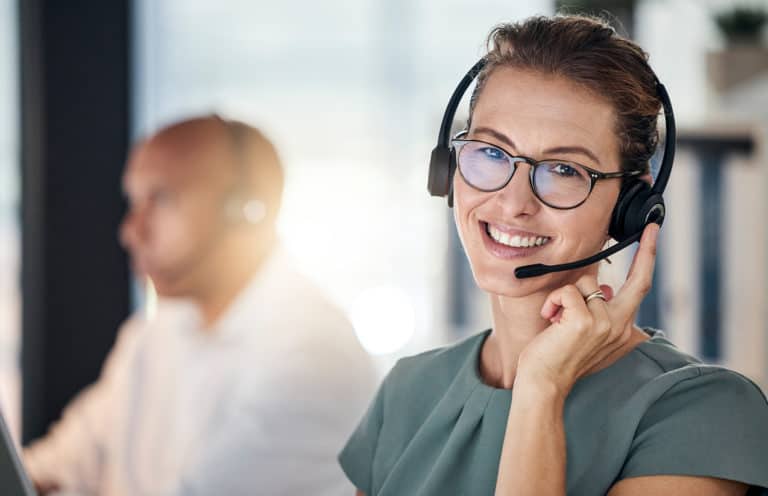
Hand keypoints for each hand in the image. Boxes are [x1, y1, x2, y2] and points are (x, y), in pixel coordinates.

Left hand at [515, 223, 659, 395]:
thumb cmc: (557, 359)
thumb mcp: (583, 333)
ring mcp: (604, 324)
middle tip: (650, 228)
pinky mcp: (584, 322)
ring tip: (556, 319)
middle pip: (639, 281)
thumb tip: (603, 288)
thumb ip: (598, 312)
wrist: (544, 384)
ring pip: (585, 283)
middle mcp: (619, 326)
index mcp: (621, 328)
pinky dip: (553, 301)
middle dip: (648, 251)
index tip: (652, 235)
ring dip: (563, 296)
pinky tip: (550, 320)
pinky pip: (567, 291)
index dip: (647, 261)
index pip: (639, 290)